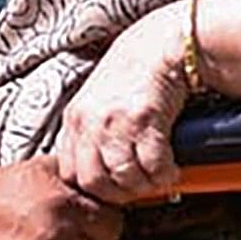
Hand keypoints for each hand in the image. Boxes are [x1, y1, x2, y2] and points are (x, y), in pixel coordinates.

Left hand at [54, 5, 190, 204]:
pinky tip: (170, 170)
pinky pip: (153, 166)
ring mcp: (116, 121)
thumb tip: (97, 170)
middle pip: (94, 182)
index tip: (111, 188)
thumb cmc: (131, 74)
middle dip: (118, 194)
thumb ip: (89, 132)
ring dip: (144, 186)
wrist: (159, 45)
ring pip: (124, 178)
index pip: (70, 173)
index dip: (91, 188)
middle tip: (136, 190)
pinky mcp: (145, 120)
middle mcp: (90, 122)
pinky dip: (164, 175)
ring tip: (156, 180)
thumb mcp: (95, 101)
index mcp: (74, 119)